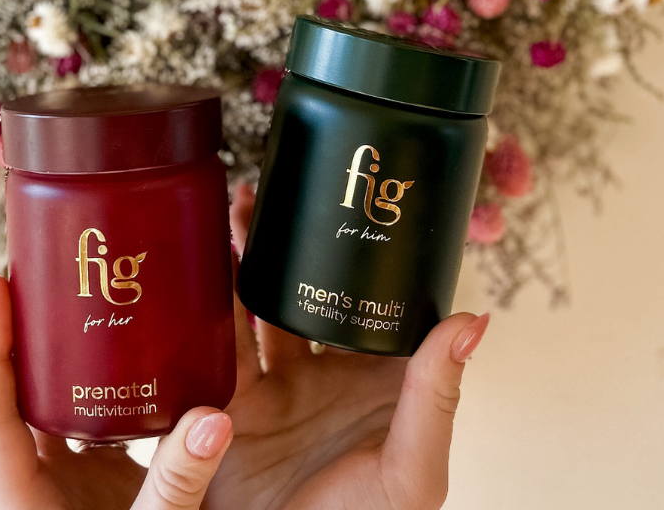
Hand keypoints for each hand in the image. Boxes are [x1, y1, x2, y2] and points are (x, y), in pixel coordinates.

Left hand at [0, 267, 233, 509]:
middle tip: (29, 268)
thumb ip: (178, 479)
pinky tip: (115, 348)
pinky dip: (88, 381)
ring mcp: (59, 481)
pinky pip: (80, 419)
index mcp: (23, 497)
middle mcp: (32, 483)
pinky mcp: (90, 482)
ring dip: (47, 353)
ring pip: (40, 404)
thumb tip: (213, 416)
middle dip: (12, 330)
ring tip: (65, 292)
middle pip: (5, 394)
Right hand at [208, 184, 489, 509]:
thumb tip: (473, 318)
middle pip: (305, 291)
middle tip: (267, 191)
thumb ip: (439, 396)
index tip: (349, 200)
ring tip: (229, 212)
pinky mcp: (225, 407)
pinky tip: (191, 269)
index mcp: (378, 380)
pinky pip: (210, 346)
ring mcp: (273, 389)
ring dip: (241, 260)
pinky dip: (199, 308)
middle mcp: (324, 374)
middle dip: (286, 241)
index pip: (374, 300)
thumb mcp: (413, 471)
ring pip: (253, 306)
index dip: (361, 252)